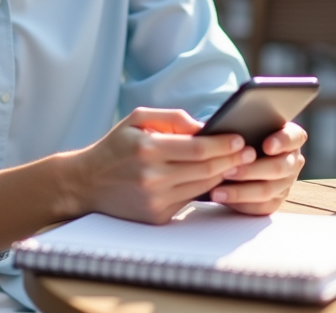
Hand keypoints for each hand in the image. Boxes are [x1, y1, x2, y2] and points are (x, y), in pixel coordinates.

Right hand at [71, 108, 255, 224]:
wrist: (86, 184)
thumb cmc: (115, 147)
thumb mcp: (136, 119)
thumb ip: (172, 118)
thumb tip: (205, 126)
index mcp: (147, 150)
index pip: (197, 149)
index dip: (223, 144)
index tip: (240, 139)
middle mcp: (152, 178)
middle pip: (205, 170)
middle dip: (231, 160)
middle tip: (249, 152)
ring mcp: (155, 200)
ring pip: (202, 186)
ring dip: (223, 175)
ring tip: (237, 164)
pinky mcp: (157, 216)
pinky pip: (190, 200)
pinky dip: (205, 189)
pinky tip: (215, 179)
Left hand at [209, 121, 306, 215]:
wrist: (238, 156)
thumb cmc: (241, 137)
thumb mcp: (244, 127)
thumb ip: (242, 127)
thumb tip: (225, 130)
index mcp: (291, 138)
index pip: (293, 137)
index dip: (281, 142)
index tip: (267, 146)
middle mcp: (293, 161)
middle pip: (278, 168)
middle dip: (251, 170)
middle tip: (227, 170)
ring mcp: (286, 183)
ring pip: (267, 190)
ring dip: (240, 191)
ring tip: (218, 190)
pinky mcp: (275, 201)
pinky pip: (261, 206)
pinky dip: (240, 203)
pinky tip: (223, 198)